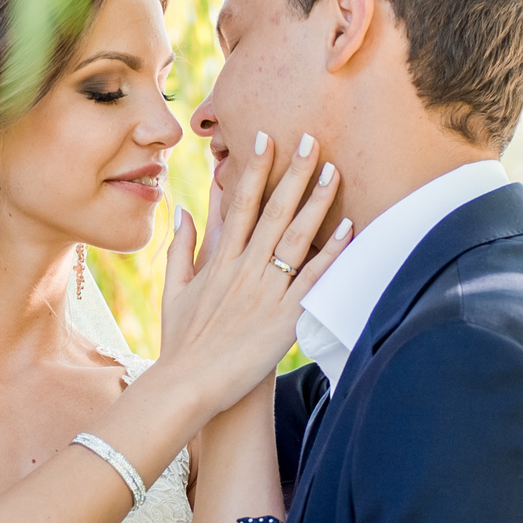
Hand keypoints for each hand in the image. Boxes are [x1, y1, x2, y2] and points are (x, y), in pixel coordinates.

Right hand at [154, 132, 352, 415]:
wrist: (189, 384)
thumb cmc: (181, 342)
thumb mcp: (173, 290)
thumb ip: (181, 248)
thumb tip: (183, 211)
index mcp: (219, 260)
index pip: (241, 203)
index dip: (254, 168)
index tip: (265, 138)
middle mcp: (244, 268)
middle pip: (272, 210)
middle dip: (291, 172)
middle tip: (309, 138)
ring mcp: (265, 291)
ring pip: (296, 237)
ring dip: (316, 202)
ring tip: (334, 171)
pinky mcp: (284, 317)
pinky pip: (313, 279)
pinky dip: (332, 253)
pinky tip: (349, 229)